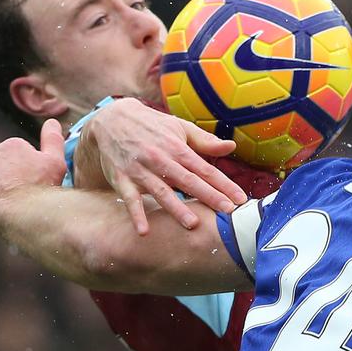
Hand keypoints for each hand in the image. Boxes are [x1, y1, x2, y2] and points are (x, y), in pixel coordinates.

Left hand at [0, 118, 67, 226]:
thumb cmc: (41, 188)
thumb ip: (52, 139)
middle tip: (15, 193)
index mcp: (12, 145)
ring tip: (0, 201)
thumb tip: (52, 122)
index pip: (15, 156)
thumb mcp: (55, 161)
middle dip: (2, 176)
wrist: (22, 211)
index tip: (29, 183)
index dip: (23, 171)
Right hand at [77, 98, 247, 234]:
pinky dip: (136, 214)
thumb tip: (231, 147)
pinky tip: (144, 231)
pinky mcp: (122, 179)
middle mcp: (161, 159)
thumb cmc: (152, 126)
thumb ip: (205, 141)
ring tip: (192, 224)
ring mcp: (140, 170)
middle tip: (228, 212)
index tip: (240, 199)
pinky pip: (130, 199)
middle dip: (209, 196)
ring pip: (161, 191)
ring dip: (176, 208)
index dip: (224, 184)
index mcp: (178, 148)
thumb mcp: (178, 128)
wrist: (111, 119)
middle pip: (189, 181)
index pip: (205, 169)